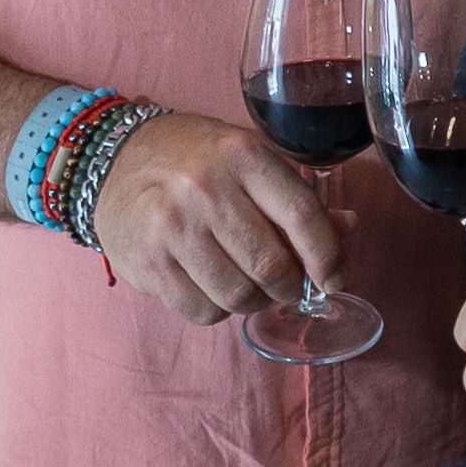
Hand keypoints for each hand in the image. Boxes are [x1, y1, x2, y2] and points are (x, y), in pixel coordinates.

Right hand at [87, 113, 338, 324]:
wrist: (117, 160)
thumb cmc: (195, 159)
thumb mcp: (249, 160)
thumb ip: (296, 198)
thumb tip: (348, 229)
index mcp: (243, 155)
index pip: (302, 215)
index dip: (328, 256)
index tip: (335, 279)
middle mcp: (206, 189)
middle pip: (271, 265)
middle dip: (290, 286)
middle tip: (287, 285)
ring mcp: (172, 227)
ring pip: (238, 295)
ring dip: (255, 301)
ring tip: (251, 286)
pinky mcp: (148, 261)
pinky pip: (202, 311)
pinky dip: (218, 310)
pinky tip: (214, 287)